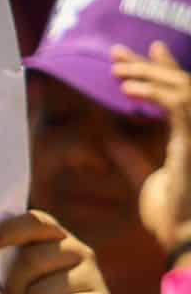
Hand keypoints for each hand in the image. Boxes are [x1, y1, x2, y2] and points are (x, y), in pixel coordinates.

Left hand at [112, 41, 190, 255]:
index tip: (131, 56)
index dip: (157, 70)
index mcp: (190, 135)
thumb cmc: (171, 217)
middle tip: (116, 54)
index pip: (177, 93)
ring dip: (148, 74)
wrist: (185, 239)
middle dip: (147, 64)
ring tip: (116, 71)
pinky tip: (127, 90)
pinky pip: (178, 104)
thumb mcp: (146, 180)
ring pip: (180, 86)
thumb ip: (132, 157)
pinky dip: (154, 92)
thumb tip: (110, 138)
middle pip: (179, 83)